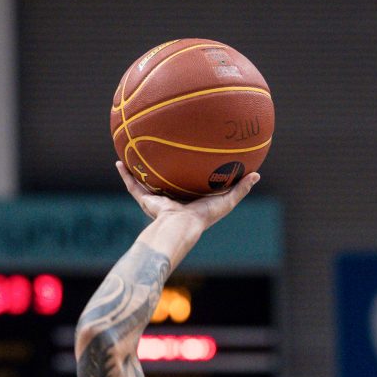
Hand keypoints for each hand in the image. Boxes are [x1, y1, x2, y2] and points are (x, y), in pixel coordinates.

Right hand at [115, 161, 259, 230]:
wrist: (182, 226)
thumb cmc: (205, 215)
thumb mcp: (227, 200)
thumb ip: (241, 188)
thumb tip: (257, 175)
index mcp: (189, 199)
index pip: (189, 182)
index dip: (189, 171)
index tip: (188, 158)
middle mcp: (172, 198)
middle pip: (166, 180)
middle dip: (163, 169)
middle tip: (161, 150)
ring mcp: (157, 199)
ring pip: (146, 181)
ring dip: (139, 169)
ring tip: (133, 152)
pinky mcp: (146, 200)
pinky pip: (133, 185)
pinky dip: (126, 174)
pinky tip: (119, 161)